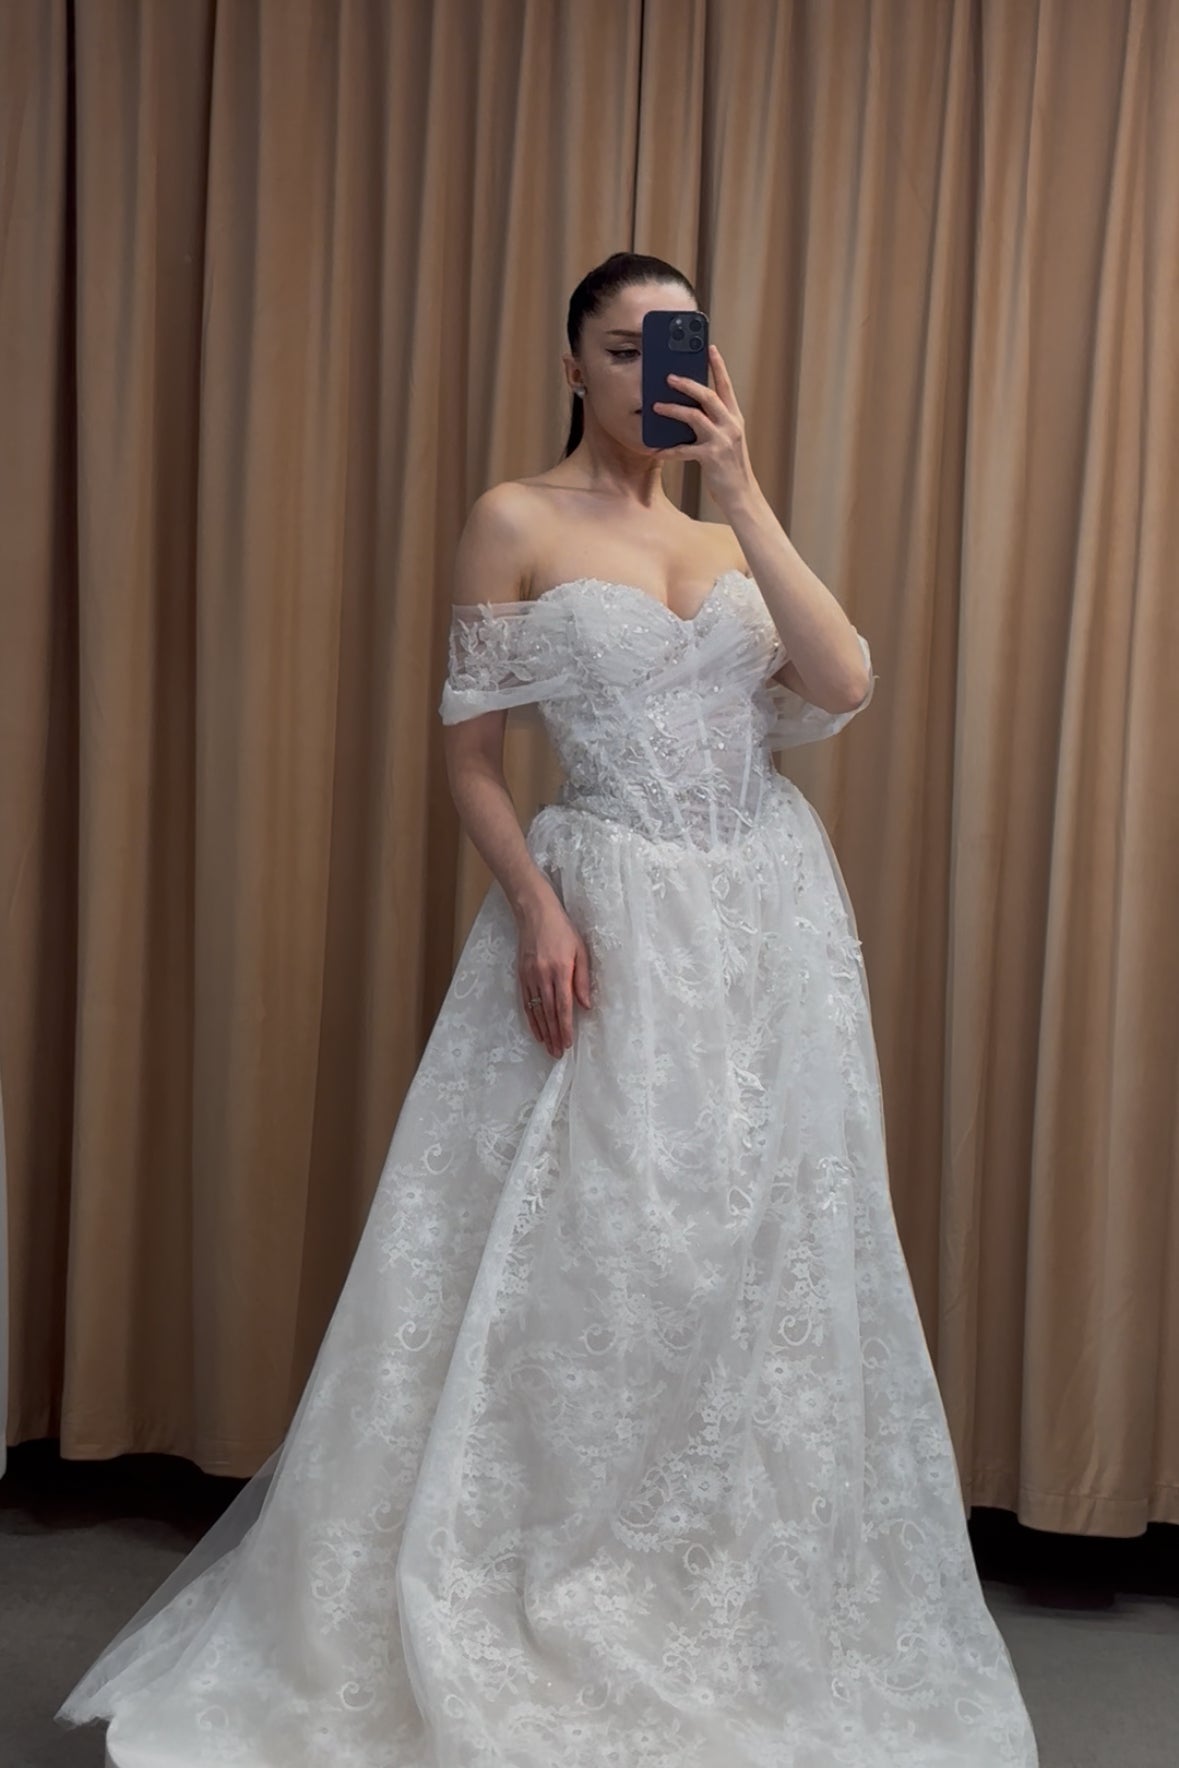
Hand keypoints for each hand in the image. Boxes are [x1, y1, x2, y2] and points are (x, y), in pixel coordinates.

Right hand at [515, 884, 592, 1057]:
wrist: (535, 913)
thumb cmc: (563, 930)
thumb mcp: (580, 951)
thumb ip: (583, 980)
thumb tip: (585, 1006)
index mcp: (560, 970)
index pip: (563, 1006)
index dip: (565, 1027)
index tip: (568, 1043)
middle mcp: (543, 976)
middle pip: (548, 1013)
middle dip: (554, 1035)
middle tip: (558, 1053)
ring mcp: (529, 977)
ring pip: (536, 1010)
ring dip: (542, 1031)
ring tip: (548, 1048)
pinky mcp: (521, 975)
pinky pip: (526, 1002)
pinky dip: (531, 1019)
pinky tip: (536, 1030)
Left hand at [651, 343, 757, 512]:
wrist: (742, 494)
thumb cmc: (730, 467)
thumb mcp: (727, 440)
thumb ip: (714, 424)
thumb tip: (689, 410)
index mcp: (735, 418)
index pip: (726, 386)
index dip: (718, 366)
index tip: (709, 348)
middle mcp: (731, 425)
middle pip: (707, 395)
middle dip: (687, 384)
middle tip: (669, 376)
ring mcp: (722, 440)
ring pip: (693, 416)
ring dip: (672, 410)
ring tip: (656, 406)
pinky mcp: (711, 457)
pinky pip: (684, 449)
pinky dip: (668, 450)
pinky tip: (655, 450)